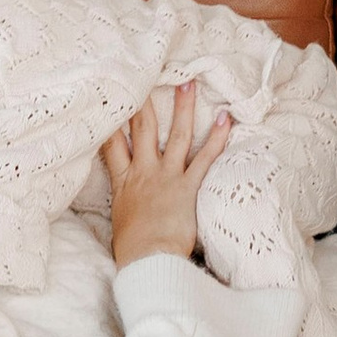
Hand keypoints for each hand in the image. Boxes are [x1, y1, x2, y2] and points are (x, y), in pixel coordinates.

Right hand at [102, 81, 232, 267]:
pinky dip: (217, 138)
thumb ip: (122, 202)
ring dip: (183, 108)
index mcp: (123, 182)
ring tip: (189, 85)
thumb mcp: (118, 221)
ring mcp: (167, 177)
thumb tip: (125, 202)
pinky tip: (226, 119)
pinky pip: (205, 158)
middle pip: (142, 128)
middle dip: (146, 100)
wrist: (147, 262)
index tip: (115, 96)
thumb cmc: (132, 250)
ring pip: (176, 135)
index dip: (113, 118)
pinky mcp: (188, 187)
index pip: (111, 142)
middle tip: (151, 75)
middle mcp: (144, 173)